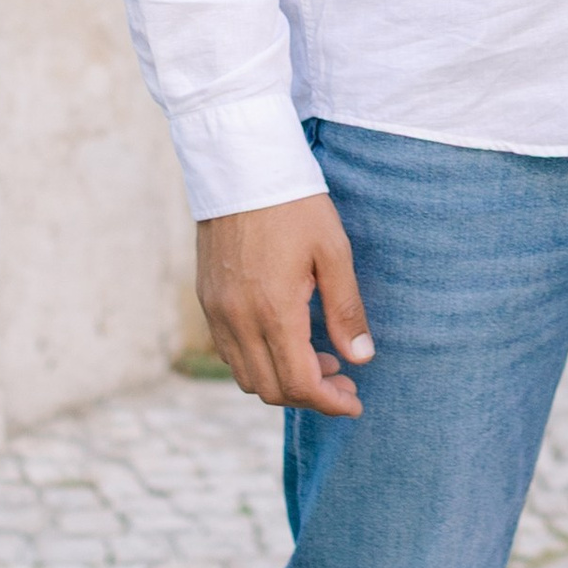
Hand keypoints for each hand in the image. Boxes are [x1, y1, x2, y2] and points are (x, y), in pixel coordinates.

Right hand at [196, 196, 374, 416]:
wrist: (240, 165)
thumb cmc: (294, 204)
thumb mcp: (333, 251)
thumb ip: (345, 309)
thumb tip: (361, 358)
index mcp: (273, 311)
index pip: (300, 384)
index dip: (330, 402)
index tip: (354, 402)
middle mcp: (237, 320)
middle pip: (271, 389)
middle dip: (310, 396)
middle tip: (343, 378)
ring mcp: (216, 311)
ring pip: (246, 376)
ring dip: (282, 381)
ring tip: (318, 358)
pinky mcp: (206, 298)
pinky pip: (229, 352)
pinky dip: (258, 362)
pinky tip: (284, 340)